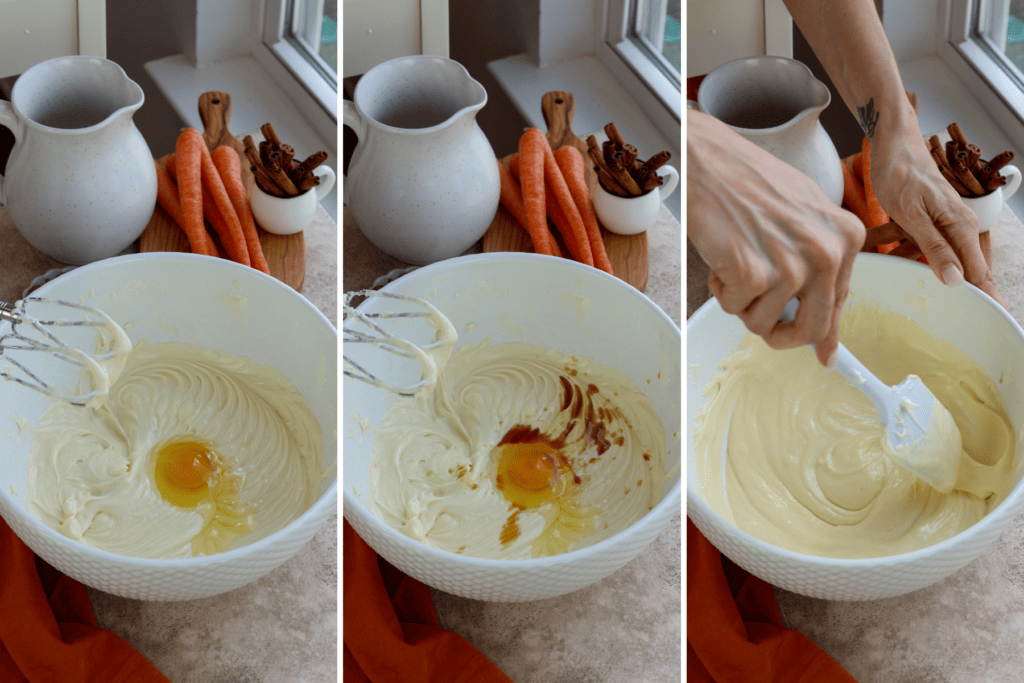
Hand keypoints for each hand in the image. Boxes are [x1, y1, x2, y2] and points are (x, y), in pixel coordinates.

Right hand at [688, 111, 865, 365]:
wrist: (710, 159)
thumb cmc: (748, 180)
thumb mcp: (803, 216)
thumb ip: (818, 266)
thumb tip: (824, 336)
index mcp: (846, 237)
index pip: (838, 303)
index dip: (823, 333)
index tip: (824, 354)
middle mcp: (826, 253)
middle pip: (809, 328)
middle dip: (782, 334)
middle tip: (764, 325)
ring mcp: (791, 266)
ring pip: (762, 322)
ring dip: (741, 301)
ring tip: (735, 261)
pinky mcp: (753, 274)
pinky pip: (733, 308)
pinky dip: (720, 290)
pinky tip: (721, 257)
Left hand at [869, 118, 1004, 305]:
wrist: (892, 143)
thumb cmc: (901, 173)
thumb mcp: (912, 215)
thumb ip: (934, 248)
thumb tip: (957, 280)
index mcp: (961, 228)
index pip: (979, 272)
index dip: (986, 297)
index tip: (995, 319)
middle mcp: (957, 227)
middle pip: (961, 270)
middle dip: (955, 292)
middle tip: (956, 319)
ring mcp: (942, 224)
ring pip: (934, 258)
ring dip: (914, 265)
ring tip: (902, 266)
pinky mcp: (926, 221)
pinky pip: (917, 245)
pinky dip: (898, 249)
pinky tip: (883, 248)